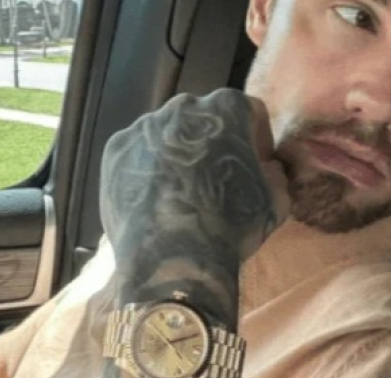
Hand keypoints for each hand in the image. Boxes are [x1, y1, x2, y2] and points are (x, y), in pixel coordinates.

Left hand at [99, 89, 289, 313]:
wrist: (172, 257)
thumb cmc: (231, 226)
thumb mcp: (275, 202)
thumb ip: (275, 175)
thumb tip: (268, 169)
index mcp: (227, 107)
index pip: (250, 113)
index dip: (257, 140)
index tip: (257, 165)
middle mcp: (182, 107)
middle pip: (204, 119)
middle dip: (214, 143)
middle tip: (217, 179)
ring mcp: (143, 126)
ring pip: (167, 134)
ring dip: (178, 155)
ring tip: (182, 191)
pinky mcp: (114, 151)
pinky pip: (137, 154)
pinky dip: (146, 169)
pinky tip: (155, 198)